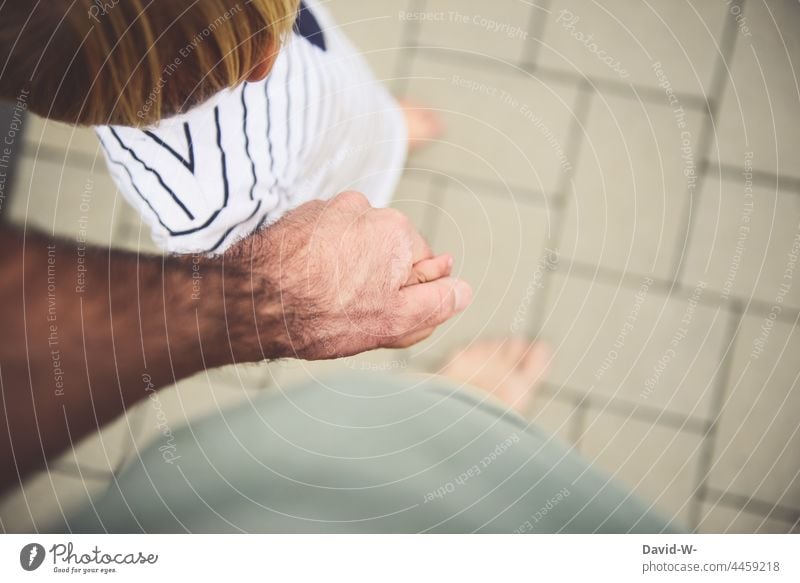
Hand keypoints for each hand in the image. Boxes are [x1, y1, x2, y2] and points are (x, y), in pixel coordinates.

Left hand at [225, 191, 471, 360]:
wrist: (248, 303)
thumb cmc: (320, 315)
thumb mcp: (393, 321)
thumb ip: (436, 303)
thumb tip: (462, 290)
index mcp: (395, 231)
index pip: (423, 265)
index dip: (407, 295)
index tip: (382, 311)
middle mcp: (364, 208)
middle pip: (388, 251)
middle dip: (378, 280)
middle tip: (352, 311)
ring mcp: (327, 208)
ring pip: (355, 246)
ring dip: (349, 270)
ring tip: (324, 299)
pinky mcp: (299, 216)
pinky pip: (326, 240)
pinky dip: (322, 261)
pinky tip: (307, 285)